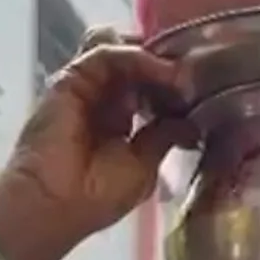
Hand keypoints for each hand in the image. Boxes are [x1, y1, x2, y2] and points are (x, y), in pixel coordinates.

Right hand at [0, 29, 195, 259]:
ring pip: (123, 53)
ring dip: (155, 59)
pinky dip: (137, 58)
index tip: (205, 87)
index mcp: (121, 125)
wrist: (54, 205)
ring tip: (182, 73)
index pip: (149, 89)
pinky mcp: (72, 79)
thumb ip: (164, 136)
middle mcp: (104, 102)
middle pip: (138, 65)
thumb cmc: (97, 197)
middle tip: (198, 73)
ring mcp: (87, 88)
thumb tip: (191, 121)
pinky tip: (161, 71)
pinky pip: (106, 55)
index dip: (174, 84)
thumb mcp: (144, 167)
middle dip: (168, 66)